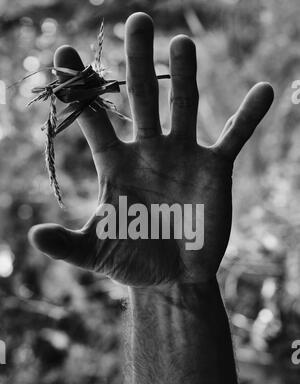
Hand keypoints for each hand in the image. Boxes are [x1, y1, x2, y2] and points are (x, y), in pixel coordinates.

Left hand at [29, 12, 273, 286]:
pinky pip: (233, 137)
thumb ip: (67, 244)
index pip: (93, 119)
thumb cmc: (132, 262)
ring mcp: (182, 156)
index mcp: (114, 165)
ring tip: (182, 43)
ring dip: (184, 75)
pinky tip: (263, 90)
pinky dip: (248, 115)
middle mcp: (148, 151)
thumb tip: (34, 236)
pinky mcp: (214, 170)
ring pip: (183, 106)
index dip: (77, 87)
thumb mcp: (96, 254)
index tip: (61, 51)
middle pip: (141, 98)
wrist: (172, 277)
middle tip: (138, 22)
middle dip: (137, 62)